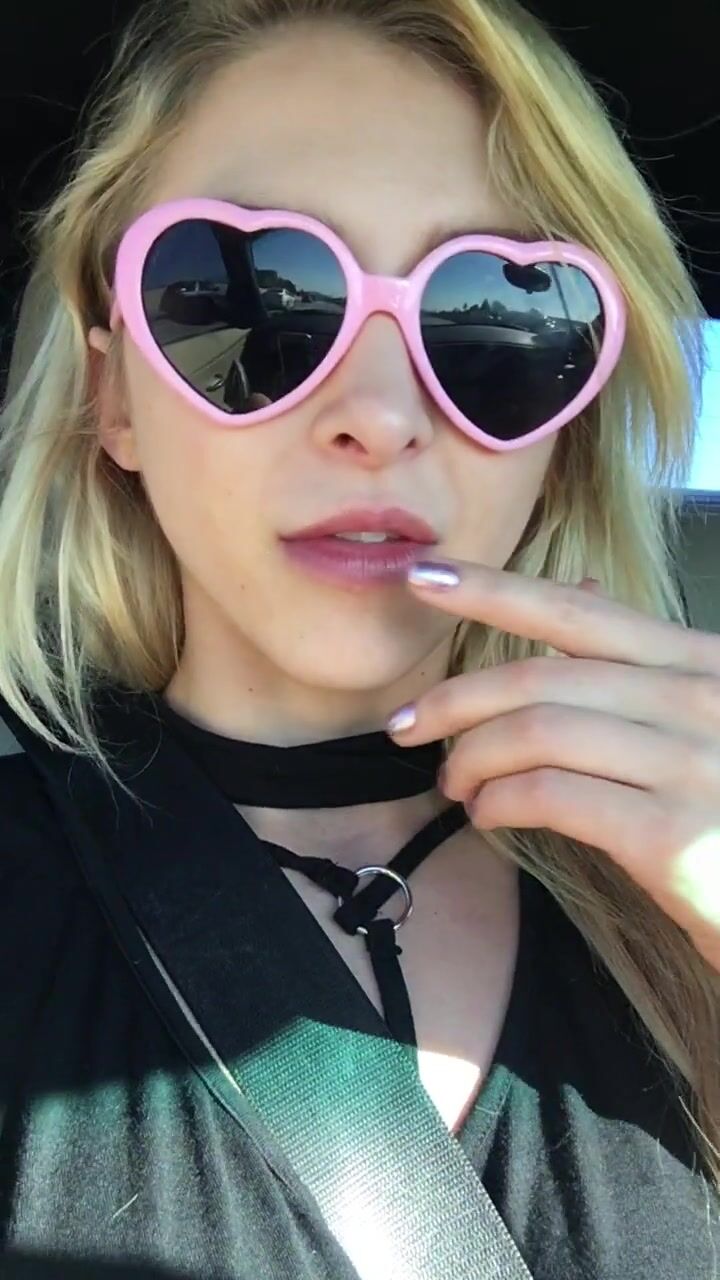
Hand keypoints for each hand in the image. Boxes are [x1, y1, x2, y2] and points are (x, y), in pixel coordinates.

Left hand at [386, 559, 719, 974]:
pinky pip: (552, 795)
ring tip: (453, 784)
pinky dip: (501, 801)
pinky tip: (489, 815)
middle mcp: (700, 699)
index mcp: (702, 664)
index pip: (578, 613)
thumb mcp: (704, 720)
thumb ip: (643, 662)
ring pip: (537, 731)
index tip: (423, 577)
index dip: (492, 589)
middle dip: (455, 698)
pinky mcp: (673, 835)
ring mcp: (691, 763)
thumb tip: (578, 593)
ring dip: (472, 757)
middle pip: (541, 675)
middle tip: (405, 725)